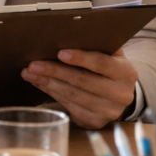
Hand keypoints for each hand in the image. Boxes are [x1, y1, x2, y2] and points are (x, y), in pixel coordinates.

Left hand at [21, 47, 137, 129]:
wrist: (119, 94)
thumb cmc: (109, 68)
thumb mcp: (110, 55)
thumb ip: (95, 45)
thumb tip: (68, 33)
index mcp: (126, 73)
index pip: (101, 63)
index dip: (80, 58)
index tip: (59, 53)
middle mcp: (121, 94)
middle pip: (82, 81)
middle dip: (55, 71)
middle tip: (33, 65)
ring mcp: (108, 111)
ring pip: (73, 95)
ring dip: (48, 83)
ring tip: (30, 74)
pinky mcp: (95, 122)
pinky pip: (69, 107)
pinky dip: (51, 94)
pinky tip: (40, 84)